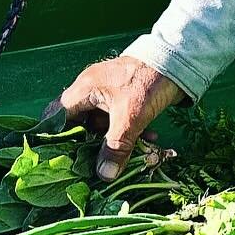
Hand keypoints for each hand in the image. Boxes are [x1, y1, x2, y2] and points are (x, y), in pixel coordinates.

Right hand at [48, 56, 182, 180]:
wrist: (179, 60)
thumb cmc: (148, 82)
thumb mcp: (130, 118)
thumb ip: (115, 146)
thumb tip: (104, 175)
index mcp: (85, 89)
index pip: (57, 115)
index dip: (56, 138)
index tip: (64, 159)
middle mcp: (92, 90)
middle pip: (80, 124)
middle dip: (90, 146)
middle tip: (98, 165)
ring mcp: (109, 94)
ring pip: (103, 125)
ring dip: (115, 141)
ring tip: (130, 155)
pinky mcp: (126, 98)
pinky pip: (120, 120)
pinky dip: (130, 132)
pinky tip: (149, 141)